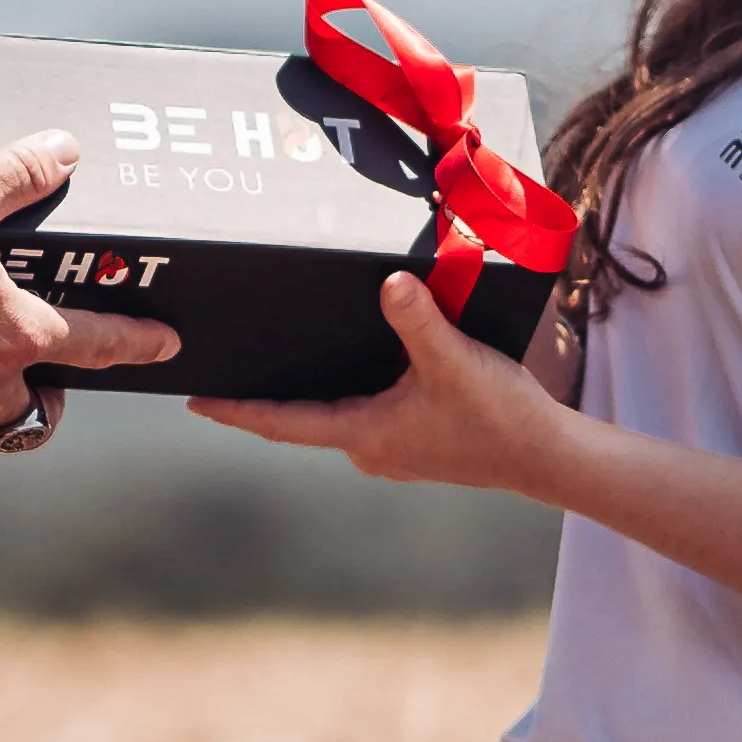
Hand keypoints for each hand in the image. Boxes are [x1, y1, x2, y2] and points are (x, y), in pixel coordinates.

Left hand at [194, 272, 578, 495]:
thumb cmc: (499, 417)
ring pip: (334, 414)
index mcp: (364, 434)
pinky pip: (365, 412)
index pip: (282, 421)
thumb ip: (419, 320)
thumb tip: (388, 284)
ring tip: (279, 356)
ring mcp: (392, 448)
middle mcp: (370, 448)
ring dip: (308, 391)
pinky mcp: (415, 441)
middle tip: (230, 363)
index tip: (195, 400)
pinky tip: (353, 362)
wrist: (546, 457)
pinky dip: (347, 389)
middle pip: (301, 417)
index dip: (236, 409)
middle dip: (266, 394)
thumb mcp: (455, 361)